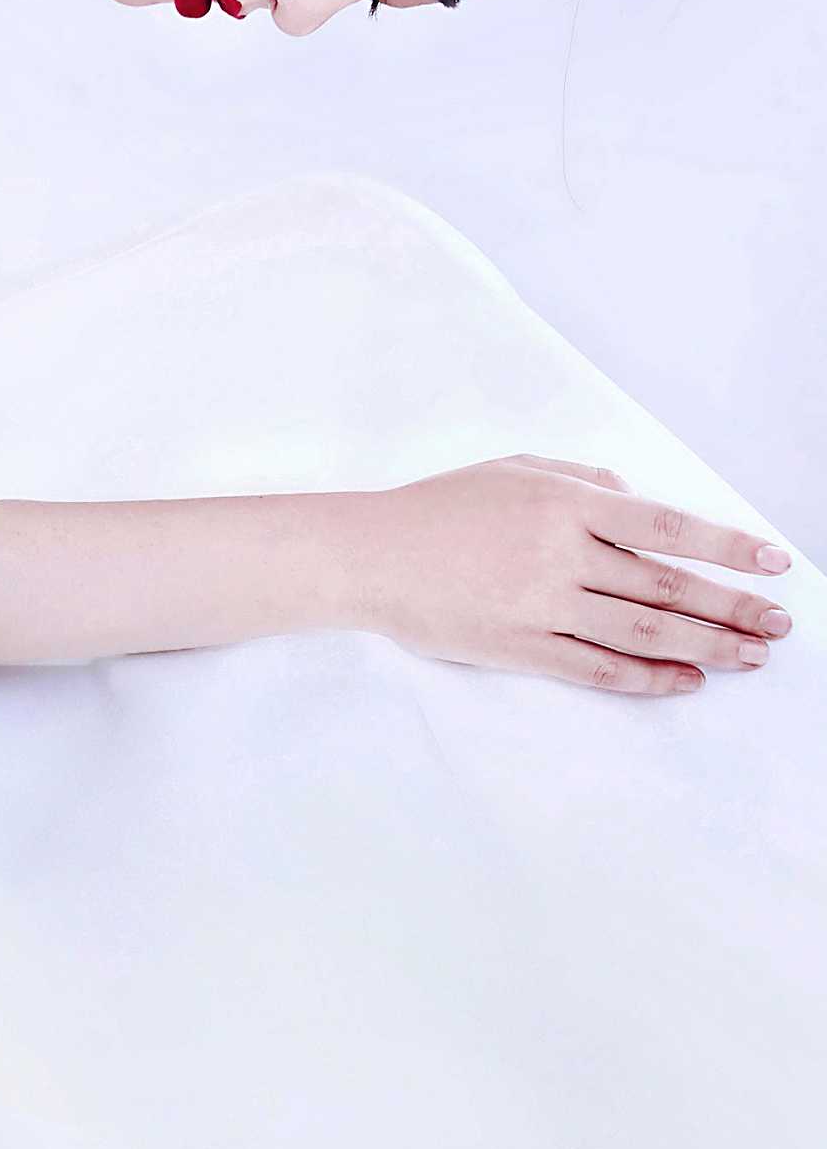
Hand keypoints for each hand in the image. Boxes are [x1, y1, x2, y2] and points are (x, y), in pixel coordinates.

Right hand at [358, 456, 793, 694]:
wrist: (369, 556)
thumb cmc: (440, 508)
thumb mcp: (517, 468)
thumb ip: (584, 478)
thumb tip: (640, 501)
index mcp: (567, 503)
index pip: (668, 527)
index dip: (727, 547)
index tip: (773, 563)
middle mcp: (562, 555)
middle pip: (667, 587)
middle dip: (732, 607)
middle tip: (779, 625)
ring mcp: (541, 605)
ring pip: (643, 633)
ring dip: (706, 646)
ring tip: (750, 655)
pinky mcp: (519, 647)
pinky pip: (596, 668)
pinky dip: (646, 678)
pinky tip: (686, 680)